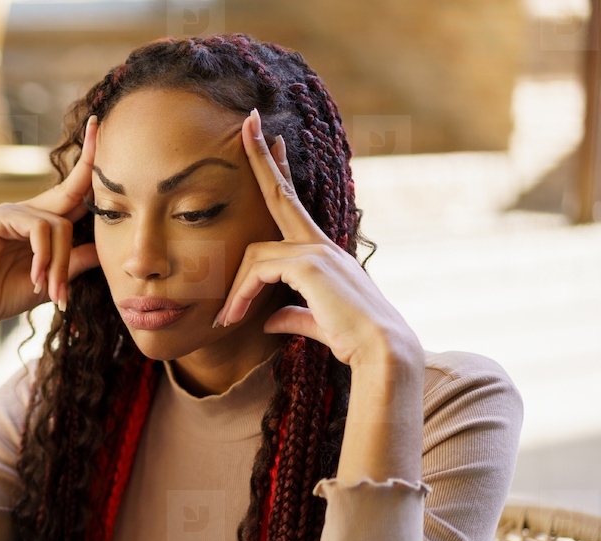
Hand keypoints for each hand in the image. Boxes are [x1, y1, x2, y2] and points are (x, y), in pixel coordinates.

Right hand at [0, 117, 102, 330]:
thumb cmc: (7, 294)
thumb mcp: (53, 280)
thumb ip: (75, 262)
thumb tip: (106, 248)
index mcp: (43, 222)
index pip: (74, 191)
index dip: (90, 164)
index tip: (99, 125)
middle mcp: (29, 210)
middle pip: (72, 190)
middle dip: (89, 162)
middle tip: (97, 120)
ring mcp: (13, 211)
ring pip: (59, 225)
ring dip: (61, 263)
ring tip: (55, 292)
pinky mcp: (0, 217)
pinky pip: (39, 230)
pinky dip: (44, 258)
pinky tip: (38, 279)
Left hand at [213, 109, 420, 367]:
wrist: (382, 353)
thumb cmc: (354, 340)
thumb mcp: (316, 324)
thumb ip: (291, 316)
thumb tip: (267, 321)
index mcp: (322, 252)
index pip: (294, 204)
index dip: (280, 172)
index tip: (273, 139)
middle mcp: (320, 244)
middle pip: (281, 193)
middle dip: (261, 157)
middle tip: (249, 121)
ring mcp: (317, 251)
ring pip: (255, 254)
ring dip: (235, 290)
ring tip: (224, 320)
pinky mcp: (310, 265)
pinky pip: (259, 271)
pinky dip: (242, 295)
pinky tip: (234, 318)